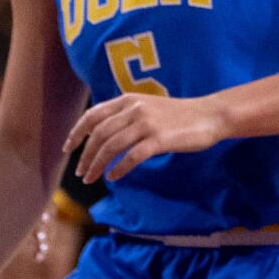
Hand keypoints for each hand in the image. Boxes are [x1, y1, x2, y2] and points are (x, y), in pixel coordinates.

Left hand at [64, 93, 226, 183]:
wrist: (210, 115)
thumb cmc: (179, 115)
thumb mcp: (149, 107)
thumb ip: (126, 115)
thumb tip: (101, 134)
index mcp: (129, 99)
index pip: (93, 115)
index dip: (77, 132)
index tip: (68, 149)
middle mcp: (135, 108)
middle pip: (99, 134)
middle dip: (85, 155)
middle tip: (80, 173)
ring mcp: (147, 123)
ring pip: (111, 146)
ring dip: (97, 165)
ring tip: (91, 179)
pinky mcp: (160, 139)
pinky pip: (132, 157)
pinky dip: (119, 169)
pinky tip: (115, 177)